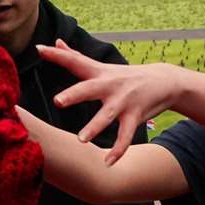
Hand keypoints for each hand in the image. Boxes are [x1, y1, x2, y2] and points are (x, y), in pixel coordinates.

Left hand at [40, 39, 186, 164]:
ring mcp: (123, 102)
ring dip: (95, 127)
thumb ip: (76, 56)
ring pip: (107, 116)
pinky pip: (125, 136)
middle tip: (58, 101)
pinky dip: (118, 150)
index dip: (57, 55)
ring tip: (81, 140)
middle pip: (89, 89)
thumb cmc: (125, 76)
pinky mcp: (135, 116)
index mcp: (98, 73)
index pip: (75, 61)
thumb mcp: (101, 66)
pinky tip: (107, 163)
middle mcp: (109, 86)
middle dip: (74, 95)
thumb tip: (56, 41)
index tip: (39, 48)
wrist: (164, 81)